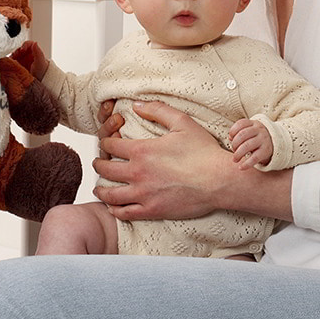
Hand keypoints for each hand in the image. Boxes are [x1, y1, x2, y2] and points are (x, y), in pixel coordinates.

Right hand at [11, 40, 48, 79]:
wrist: (42, 84)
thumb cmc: (44, 73)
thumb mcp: (41, 62)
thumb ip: (38, 52)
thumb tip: (35, 43)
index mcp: (34, 52)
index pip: (28, 44)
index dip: (24, 45)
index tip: (22, 49)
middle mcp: (28, 55)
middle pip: (19, 50)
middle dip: (16, 52)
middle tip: (14, 56)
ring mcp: (22, 61)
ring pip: (15, 56)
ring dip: (12, 58)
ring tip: (11, 62)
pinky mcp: (18, 67)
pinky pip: (12, 63)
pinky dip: (10, 64)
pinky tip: (10, 66)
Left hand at [91, 101, 230, 221]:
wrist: (220, 180)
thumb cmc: (204, 152)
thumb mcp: (182, 122)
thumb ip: (157, 110)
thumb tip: (136, 105)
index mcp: (142, 151)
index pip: (110, 146)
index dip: (106, 142)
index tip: (108, 143)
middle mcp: (138, 173)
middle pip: (104, 169)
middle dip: (99, 164)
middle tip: (99, 163)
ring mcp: (143, 194)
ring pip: (110, 195)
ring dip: (101, 189)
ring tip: (99, 187)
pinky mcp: (152, 211)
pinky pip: (124, 213)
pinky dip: (114, 210)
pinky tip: (113, 207)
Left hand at [228, 118, 273, 169]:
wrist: (276, 144)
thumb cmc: (258, 137)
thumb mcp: (251, 131)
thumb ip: (240, 132)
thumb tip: (230, 138)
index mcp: (254, 123)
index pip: (240, 124)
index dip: (232, 131)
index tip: (230, 138)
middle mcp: (259, 130)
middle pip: (242, 135)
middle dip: (234, 144)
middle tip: (233, 150)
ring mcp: (263, 140)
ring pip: (246, 146)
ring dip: (237, 154)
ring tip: (235, 159)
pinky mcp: (266, 151)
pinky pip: (254, 158)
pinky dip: (246, 164)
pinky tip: (241, 167)